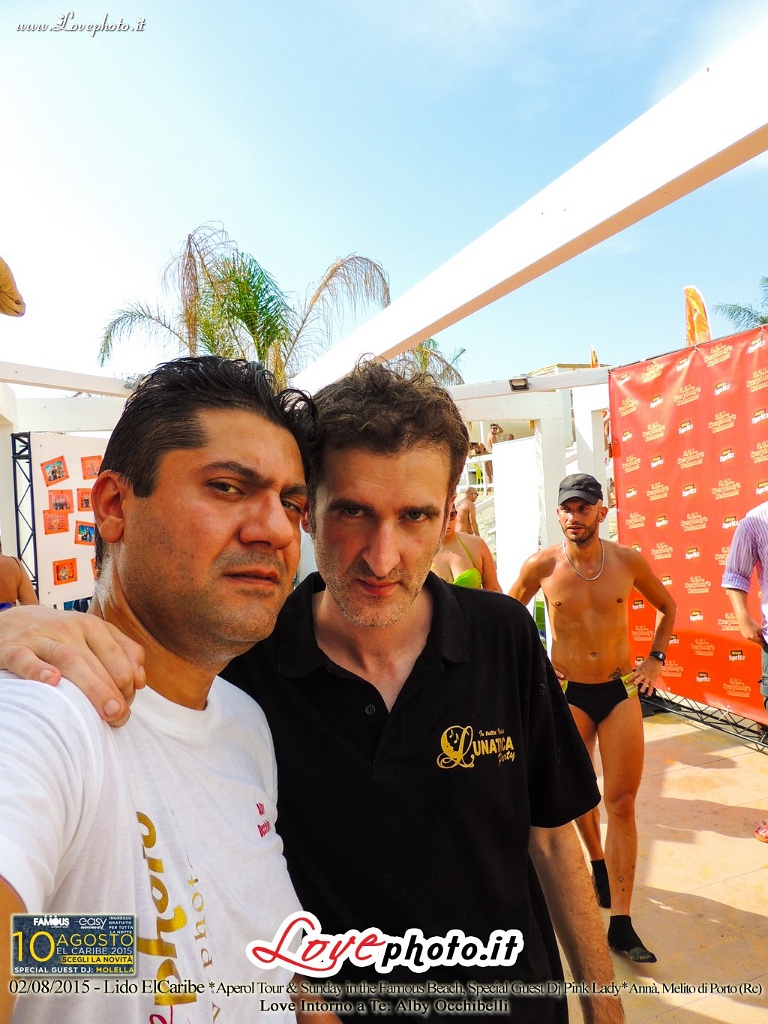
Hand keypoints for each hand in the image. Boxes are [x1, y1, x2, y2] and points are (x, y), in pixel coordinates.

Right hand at [0, 606, 144, 724]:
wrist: (8, 621)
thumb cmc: (58, 636)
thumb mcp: (92, 636)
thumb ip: (122, 652)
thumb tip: (140, 682)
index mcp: (92, 626)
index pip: (120, 657)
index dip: (128, 686)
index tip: (126, 708)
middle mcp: (69, 628)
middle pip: (98, 662)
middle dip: (114, 692)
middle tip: (120, 717)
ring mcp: (41, 638)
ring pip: (70, 660)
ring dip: (93, 686)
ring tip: (108, 711)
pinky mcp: (12, 649)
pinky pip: (26, 659)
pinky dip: (39, 670)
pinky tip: (52, 681)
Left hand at [631, 657, 661, 695]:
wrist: (655, 660)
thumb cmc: (648, 662)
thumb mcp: (640, 665)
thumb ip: (636, 669)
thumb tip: (632, 670)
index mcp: (639, 671)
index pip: (633, 675)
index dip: (629, 678)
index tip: (626, 682)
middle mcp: (643, 674)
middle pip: (639, 679)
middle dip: (636, 682)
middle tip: (634, 685)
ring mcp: (648, 677)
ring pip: (645, 683)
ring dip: (643, 687)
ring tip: (641, 691)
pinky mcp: (653, 679)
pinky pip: (651, 686)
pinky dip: (650, 690)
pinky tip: (648, 694)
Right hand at [736, 614, 763, 645]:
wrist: (743, 619)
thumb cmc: (750, 622)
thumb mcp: (759, 628)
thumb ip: (760, 634)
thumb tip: (761, 637)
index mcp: (753, 637)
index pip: (759, 642)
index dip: (762, 642)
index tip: (763, 643)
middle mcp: (748, 638)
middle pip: (755, 641)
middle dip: (758, 639)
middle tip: (760, 636)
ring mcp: (745, 636)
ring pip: (751, 638)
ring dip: (753, 636)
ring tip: (754, 631)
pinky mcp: (742, 633)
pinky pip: (747, 636)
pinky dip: (749, 634)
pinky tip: (750, 630)